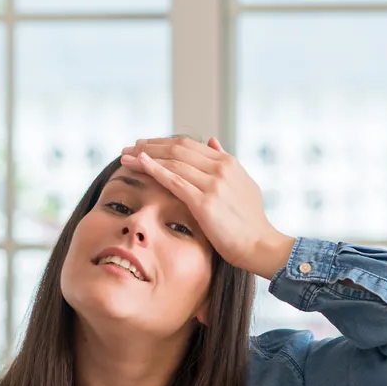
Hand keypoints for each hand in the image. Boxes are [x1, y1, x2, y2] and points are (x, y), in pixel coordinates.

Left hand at [119, 137, 294, 279]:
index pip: (188, 145)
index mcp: (228, 162)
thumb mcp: (243, 184)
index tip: (143, 145)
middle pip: (177, 149)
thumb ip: (225, 161)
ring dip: (145, 157)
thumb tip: (212, 140)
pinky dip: (154, 170)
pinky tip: (139, 164)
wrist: (261, 245)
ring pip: (173, 162)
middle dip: (149, 147)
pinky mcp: (206, 202)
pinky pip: (174, 181)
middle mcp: (221, 168)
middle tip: (128, 148)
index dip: (163, 143)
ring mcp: (213, 184)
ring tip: (126, 158)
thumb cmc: (251, 221)